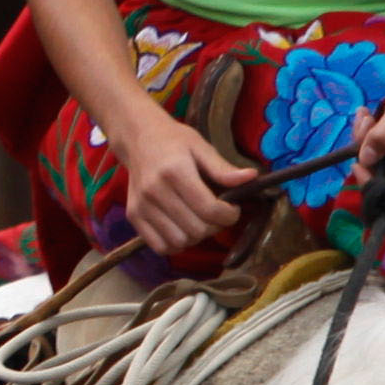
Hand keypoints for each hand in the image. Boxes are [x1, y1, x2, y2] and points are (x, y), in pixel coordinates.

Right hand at [108, 101, 260, 262]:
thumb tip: (251, 178)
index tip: (232, 207)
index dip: (229, 215)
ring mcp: (142, 206)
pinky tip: (182, 228)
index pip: (209, 209)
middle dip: (215, 226)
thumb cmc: (173, 140)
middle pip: (197, 229)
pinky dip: (176, 244)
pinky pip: (160, 246)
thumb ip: (223, 168)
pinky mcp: (133, 216)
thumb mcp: (201, 146)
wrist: (137, 138)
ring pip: (180, 241)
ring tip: (199, 220)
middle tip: (217, 214)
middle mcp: (155, 191)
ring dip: (197, 237)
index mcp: (175, 171)